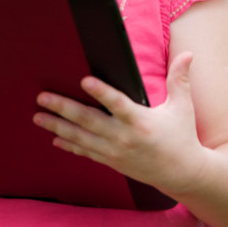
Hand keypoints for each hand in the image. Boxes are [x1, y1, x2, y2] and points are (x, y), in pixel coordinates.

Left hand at [32, 52, 206, 192]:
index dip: (101, 92)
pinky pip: (86, 152)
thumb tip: (189, 54)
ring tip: (38, 117)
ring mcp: (115, 151)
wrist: (182, 174)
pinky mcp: (111, 161)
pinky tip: (54, 138)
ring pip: (81, 137)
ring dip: (57, 126)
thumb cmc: (181, 136)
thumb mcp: (182, 107)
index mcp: (141, 121)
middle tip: (42, 97)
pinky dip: (69, 145)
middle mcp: (125, 137)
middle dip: (63, 108)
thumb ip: (179, 79)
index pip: (118, 103)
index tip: (84, 80)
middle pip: (89, 120)